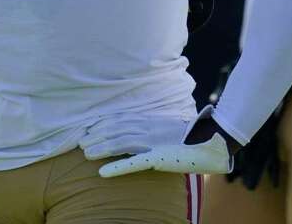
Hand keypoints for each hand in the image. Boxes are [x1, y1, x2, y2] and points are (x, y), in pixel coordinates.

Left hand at [97, 108, 235, 177]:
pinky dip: (116, 167)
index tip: (88, 128)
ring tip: (85, 154)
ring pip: (119, 143)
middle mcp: (148, 128)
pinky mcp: (158, 157)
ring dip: (100, 148)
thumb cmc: (190, 135)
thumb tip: (137, 129)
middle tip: (80, 142)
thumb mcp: (166, 126)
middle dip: (96, 135)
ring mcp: (152, 142)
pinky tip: (102, 172)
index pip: (119, 119)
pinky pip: (133, 162)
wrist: (211, 140)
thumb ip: (151, 126)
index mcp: (150, 119)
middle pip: (115, 129)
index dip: (102, 124)